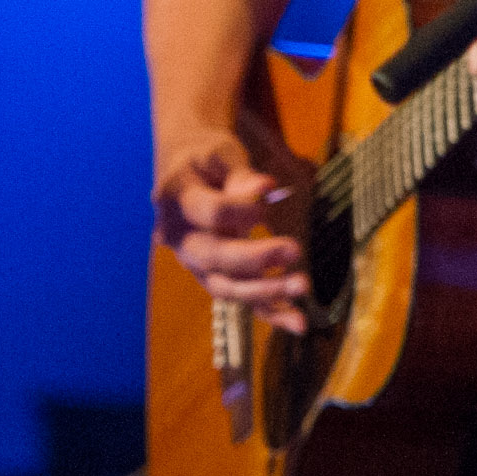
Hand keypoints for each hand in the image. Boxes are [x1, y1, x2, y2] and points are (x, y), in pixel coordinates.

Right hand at [155, 134, 310, 328]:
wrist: (187, 167)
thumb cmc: (207, 156)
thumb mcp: (221, 152)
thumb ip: (241, 174)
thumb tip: (266, 187)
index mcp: (174, 198)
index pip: (209, 213)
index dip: (242, 208)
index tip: (270, 191)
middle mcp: (178, 237)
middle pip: (214, 257)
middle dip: (255, 257)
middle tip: (294, 249)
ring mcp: (194, 262)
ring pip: (225, 286)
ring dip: (266, 291)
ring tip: (302, 287)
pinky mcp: (214, 276)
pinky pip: (241, 299)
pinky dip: (270, 312)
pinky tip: (298, 322)